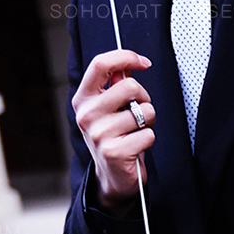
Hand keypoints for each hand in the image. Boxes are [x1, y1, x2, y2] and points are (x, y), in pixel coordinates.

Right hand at [72, 48, 155, 208]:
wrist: (112, 176)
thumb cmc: (115, 138)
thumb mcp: (109, 109)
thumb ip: (115, 86)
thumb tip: (129, 66)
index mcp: (84, 99)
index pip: (101, 64)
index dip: (126, 57)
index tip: (144, 62)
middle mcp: (87, 114)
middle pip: (130, 86)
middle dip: (144, 98)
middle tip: (139, 113)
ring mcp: (99, 133)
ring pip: (144, 111)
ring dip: (148, 122)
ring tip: (135, 132)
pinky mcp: (114, 151)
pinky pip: (148, 134)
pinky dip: (149, 140)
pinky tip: (136, 148)